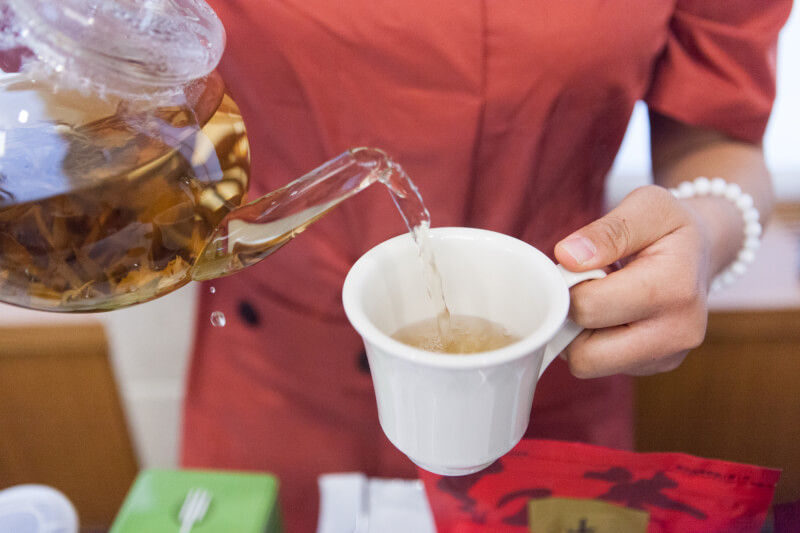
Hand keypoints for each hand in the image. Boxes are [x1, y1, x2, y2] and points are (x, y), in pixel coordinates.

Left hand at [553, 185, 725, 377]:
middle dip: (572, 320)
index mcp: (674, 288)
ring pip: (589, 365)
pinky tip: (613, 315)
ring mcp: (668, 355)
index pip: (589, 307)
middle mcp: (677, 332)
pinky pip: (603, 366)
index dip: (569, 285)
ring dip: (581, 334)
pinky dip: (597, 342)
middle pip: (586, 355)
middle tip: (584, 289)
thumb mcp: (647, 206)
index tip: (578, 266)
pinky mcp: (657, 366)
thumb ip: (607, 230)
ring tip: (600, 300)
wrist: (703, 251)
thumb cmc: (670, 227)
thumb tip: (568, 257)